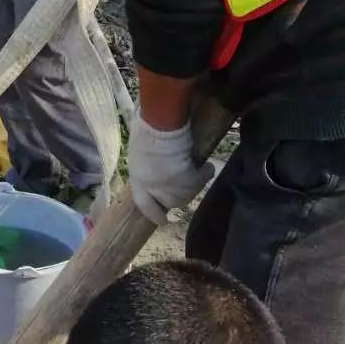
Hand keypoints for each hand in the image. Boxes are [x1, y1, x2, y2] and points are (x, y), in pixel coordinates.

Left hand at [126, 110, 210, 224]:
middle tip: (186, 187)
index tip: (162, 221)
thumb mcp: (140, 149)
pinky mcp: (185, 179)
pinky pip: (200, 181)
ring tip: (200, 171)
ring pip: (186, 195)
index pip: (143, 204)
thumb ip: (146, 163)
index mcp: (136, 178)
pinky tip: (208, 166)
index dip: (153, 213)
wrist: (159, 122)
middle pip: (169, 202)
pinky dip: (206, 173)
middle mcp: (151, 187)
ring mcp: (168, 185)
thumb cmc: (147, 126)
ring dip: (194, 184)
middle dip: (178, 196)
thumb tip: (154, 164)